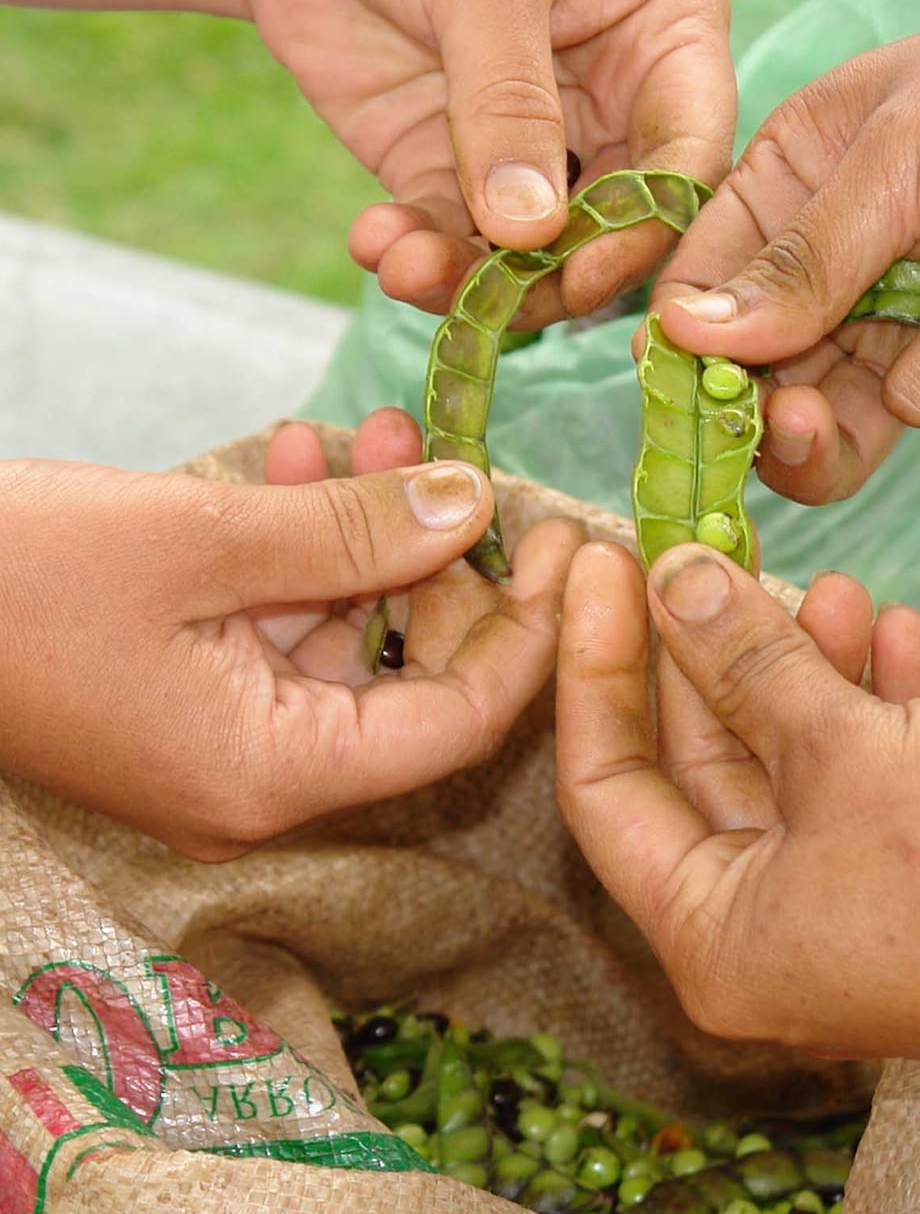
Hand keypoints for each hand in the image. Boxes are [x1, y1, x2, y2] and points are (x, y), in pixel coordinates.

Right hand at [0, 411, 579, 858]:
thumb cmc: (9, 580)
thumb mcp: (195, 538)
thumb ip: (349, 531)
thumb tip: (475, 505)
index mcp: (272, 776)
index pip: (457, 725)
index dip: (527, 635)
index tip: (569, 542)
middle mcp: (258, 782)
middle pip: (408, 682)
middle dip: (441, 563)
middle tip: (462, 460)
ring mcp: (220, 744)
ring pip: (343, 641)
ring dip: (366, 537)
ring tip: (374, 431)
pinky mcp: (186, 699)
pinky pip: (277, 628)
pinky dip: (299, 551)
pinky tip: (302, 457)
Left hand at [249, 0, 734, 321]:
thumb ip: (509, 99)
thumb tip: (530, 231)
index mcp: (663, 35)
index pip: (688, 155)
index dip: (645, 228)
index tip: (583, 276)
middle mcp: (614, 107)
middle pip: (615, 231)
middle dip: (549, 278)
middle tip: (488, 302)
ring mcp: (537, 152)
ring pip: (533, 257)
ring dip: (471, 281)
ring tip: (405, 269)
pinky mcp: (460, 179)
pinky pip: (454, 243)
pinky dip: (418, 259)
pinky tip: (377, 244)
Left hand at [555, 542, 919, 1059]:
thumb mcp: (845, 747)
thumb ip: (748, 661)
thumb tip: (672, 579)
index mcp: (711, 940)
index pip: (605, 789)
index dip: (598, 666)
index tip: (605, 563)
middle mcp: (762, 942)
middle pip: (700, 771)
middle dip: (715, 654)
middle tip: (704, 552)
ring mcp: (838, 919)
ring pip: (789, 769)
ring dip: (805, 672)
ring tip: (835, 581)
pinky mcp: (906, 889)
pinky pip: (858, 788)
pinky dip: (869, 714)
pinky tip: (896, 631)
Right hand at [654, 0, 919, 505]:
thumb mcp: (896, 159)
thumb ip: (796, 261)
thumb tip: (682, 335)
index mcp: (790, 189)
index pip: (700, 287)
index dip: (682, 346)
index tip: (674, 390)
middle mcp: (833, 269)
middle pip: (755, 379)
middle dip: (754, 412)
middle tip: (765, 422)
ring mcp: (899, 328)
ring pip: (828, 428)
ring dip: (829, 422)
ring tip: (821, 412)